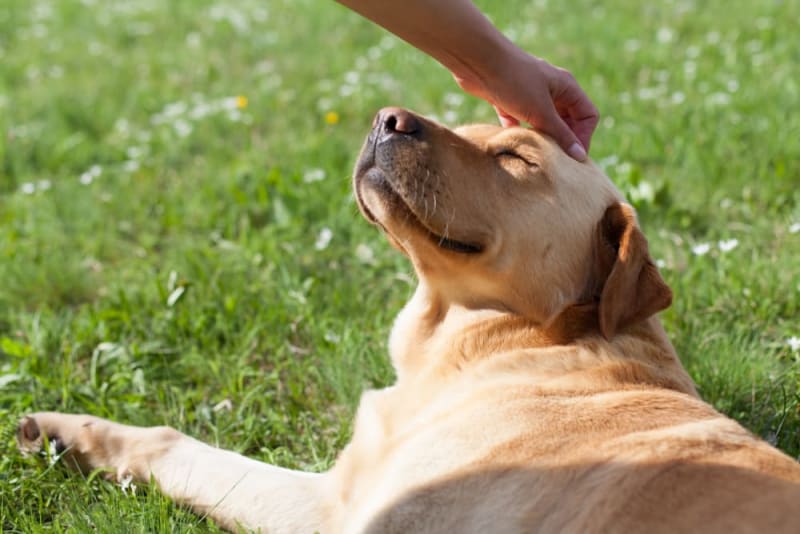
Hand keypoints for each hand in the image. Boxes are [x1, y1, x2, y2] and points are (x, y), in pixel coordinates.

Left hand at [453, 51, 598, 161]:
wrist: (477, 61)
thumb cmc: (514, 81)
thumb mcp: (541, 111)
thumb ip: (561, 134)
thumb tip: (580, 156)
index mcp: (566, 87)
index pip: (587, 115)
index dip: (584, 137)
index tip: (571, 158)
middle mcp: (551, 89)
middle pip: (566, 121)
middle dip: (562, 140)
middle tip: (553, 160)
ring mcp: (529, 95)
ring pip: (543, 122)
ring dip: (541, 138)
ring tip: (536, 155)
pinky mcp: (508, 100)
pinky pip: (519, 122)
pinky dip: (519, 133)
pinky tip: (514, 144)